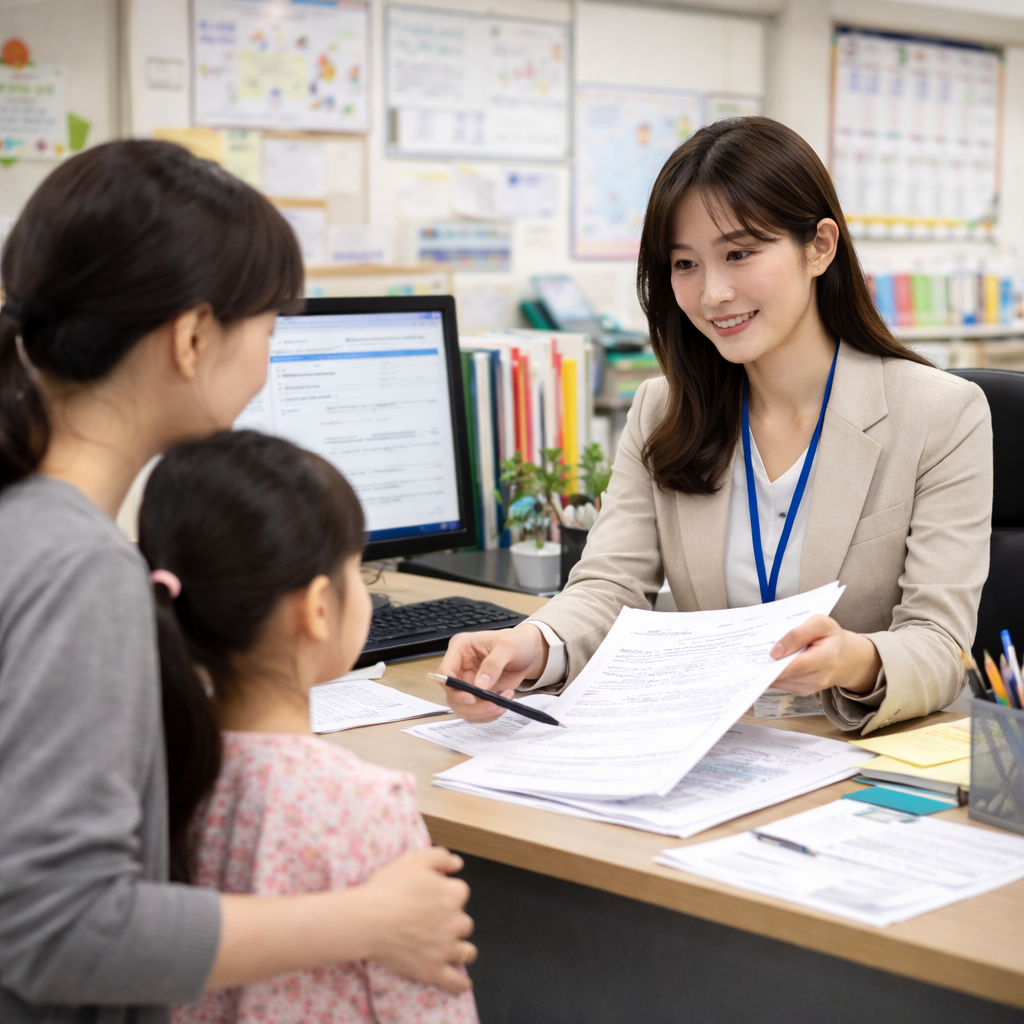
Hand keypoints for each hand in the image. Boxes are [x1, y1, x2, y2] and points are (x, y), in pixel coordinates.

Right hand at [363, 847, 476, 991]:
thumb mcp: (415, 859)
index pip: (460, 892)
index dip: (446, 892)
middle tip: (433, 920)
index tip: (433, 895)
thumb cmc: (389, 887)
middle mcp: (456, 921)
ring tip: (449, 947)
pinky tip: (463, 983)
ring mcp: (445, 948)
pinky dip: (460, 982)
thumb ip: (441, 857)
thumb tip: (458, 864)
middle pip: (464, 922)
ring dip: (460, 948)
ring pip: (466, 950)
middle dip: (453, 920)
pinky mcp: (433, 969)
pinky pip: (454, 980)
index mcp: (453, 894)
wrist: (368, 919)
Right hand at [437, 623, 548, 721]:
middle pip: (452, 694)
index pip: (445, 672)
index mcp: (460, 649)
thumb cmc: (517, 641)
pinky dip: (489, 714)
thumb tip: (480, 685)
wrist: (529, 652)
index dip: (453, 687)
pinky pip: (476, 712)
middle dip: (472, 705)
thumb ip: (493, 664)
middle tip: (492, 706)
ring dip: (482, 712)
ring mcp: (469, 683)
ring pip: (462, 707)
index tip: (471, 698)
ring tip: (503, 702)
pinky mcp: (479, 695)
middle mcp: (460, 667)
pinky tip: (504, 702)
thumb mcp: (508, 646)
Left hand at [769, 614, 881, 695]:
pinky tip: (769, 663)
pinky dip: (773, 674)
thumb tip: (776, 650)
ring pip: (781, 681)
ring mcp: (811, 687)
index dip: (778, 661)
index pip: (796, 664)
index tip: (765, 653)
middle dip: (768, 664)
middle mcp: (819, 678)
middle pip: (786, 674)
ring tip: (760, 656)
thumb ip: (798, 633)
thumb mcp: (821, 623)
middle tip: (754, 654)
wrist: (846, 657)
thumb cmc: (832, 637)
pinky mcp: (803, 691)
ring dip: (768, 670)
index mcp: (827, 658)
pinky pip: (782, 684)